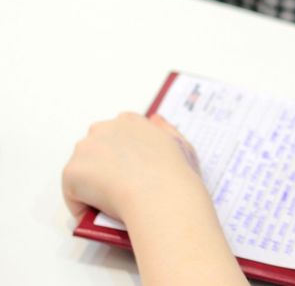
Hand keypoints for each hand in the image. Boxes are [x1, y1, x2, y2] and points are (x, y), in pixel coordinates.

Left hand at [62, 112, 201, 221]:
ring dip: (91, 185)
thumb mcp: (181, 145)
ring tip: (110, 204)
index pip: (117, 133)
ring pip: (82, 171)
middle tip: (119, 190)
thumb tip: (154, 120)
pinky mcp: (72, 172)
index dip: (122, 154)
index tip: (130, 172)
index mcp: (130, 121)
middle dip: (102, 167)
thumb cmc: (175, 175)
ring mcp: (85, 149)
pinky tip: (99, 214)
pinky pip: (72, 194)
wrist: (161, 196)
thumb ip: (165, 131)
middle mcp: (104, 128)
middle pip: (94, 149)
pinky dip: (82, 206)